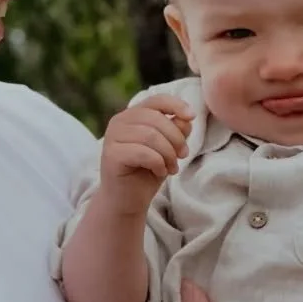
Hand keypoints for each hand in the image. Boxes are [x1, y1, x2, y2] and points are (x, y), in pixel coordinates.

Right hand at [97, 96, 193, 215]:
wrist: (127, 201)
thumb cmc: (147, 172)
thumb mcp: (168, 148)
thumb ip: (176, 131)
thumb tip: (186, 119)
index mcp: (132, 115)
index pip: (156, 100)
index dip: (176, 105)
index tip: (191, 116)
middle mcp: (119, 121)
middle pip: (156, 119)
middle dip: (175, 138)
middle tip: (182, 156)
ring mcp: (112, 137)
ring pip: (150, 136)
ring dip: (168, 154)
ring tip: (171, 167)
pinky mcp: (111, 155)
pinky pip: (143, 153)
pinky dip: (158, 163)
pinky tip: (159, 172)